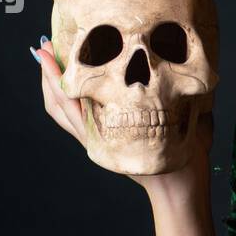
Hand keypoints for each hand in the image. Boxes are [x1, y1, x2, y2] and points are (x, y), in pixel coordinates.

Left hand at [30, 38, 213, 197]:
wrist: (179, 189)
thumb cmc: (184, 159)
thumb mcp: (186, 125)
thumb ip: (184, 99)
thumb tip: (191, 68)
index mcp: (109, 134)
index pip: (71, 102)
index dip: (56, 75)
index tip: (48, 49)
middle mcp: (97, 139)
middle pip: (58, 106)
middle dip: (48, 75)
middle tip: (45, 46)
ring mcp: (97, 142)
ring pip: (62, 113)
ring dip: (53, 86)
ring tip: (50, 59)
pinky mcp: (101, 143)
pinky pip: (74, 119)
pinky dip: (66, 98)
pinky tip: (71, 81)